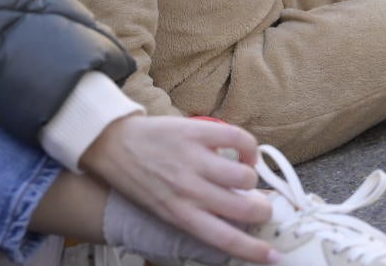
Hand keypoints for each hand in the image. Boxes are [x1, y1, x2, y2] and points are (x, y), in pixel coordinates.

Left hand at [80, 115, 276, 263]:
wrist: (112, 145)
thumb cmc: (138, 181)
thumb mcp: (162, 210)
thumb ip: (194, 217)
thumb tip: (230, 223)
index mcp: (180, 215)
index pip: (224, 239)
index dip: (254, 250)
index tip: (274, 256)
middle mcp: (190, 190)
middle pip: (245, 207)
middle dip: (262, 209)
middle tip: (262, 206)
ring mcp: (195, 159)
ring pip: (245, 175)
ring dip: (250, 177)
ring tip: (244, 175)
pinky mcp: (197, 132)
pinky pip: (239, 139)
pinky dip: (250, 148)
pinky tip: (244, 152)